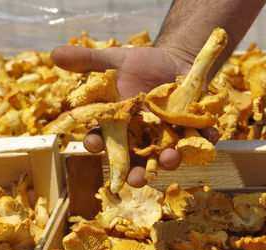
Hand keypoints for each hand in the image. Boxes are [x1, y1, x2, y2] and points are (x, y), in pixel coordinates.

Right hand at [51, 45, 218, 186]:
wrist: (174, 60)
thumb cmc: (142, 64)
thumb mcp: (116, 60)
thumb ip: (89, 61)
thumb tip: (54, 54)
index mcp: (120, 124)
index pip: (105, 139)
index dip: (98, 143)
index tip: (94, 143)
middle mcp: (142, 137)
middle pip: (136, 161)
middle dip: (136, 173)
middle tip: (136, 179)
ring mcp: (167, 137)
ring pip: (166, 157)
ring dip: (169, 161)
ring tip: (171, 158)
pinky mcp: (190, 130)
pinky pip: (198, 140)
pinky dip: (206, 140)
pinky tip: (212, 135)